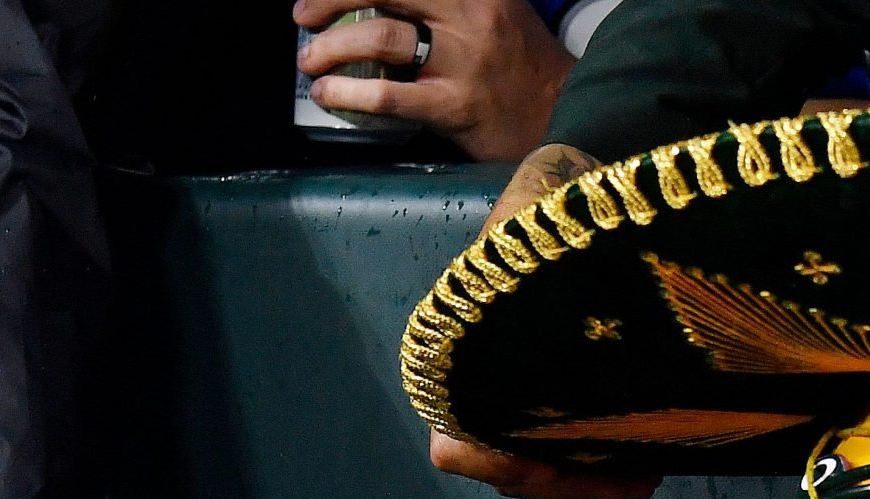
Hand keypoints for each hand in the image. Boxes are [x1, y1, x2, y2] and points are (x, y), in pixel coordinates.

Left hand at [294, 0, 572, 163]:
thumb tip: (381, 1)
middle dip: (331, 0)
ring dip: (330, 48)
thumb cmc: (521, 63)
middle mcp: (470, 15)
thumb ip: (446, 0)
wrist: (566, 116)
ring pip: (379, 38)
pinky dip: (348, 93)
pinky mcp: (457, 107)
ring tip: (310, 62)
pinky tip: (328, 95)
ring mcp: (464, 62)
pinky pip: (389, 94)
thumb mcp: (494, 7)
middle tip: (303, 17)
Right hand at [425, 143, 668, 498]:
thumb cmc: (565, 201)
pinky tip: (644, 464)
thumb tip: (519, 267)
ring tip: (641, 475)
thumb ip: (522, 237)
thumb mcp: (540, 208)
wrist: (597, 194)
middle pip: (506, 469)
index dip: (495, 459)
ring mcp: (524, 393)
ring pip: (540, 470)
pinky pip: (568, 455)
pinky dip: (600, 466)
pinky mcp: (563, 398)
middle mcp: (486, 379)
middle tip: (625, 479)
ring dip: (586, 480)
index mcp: (465, 348)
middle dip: (563, 480)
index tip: (546, 459)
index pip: (456, 439)